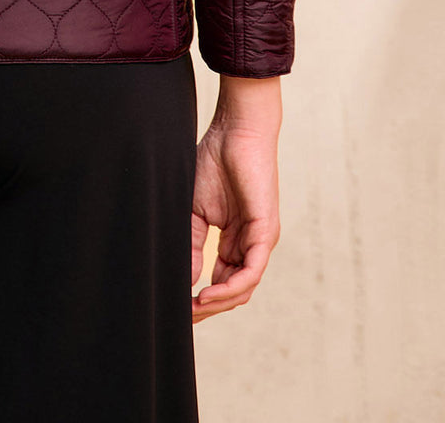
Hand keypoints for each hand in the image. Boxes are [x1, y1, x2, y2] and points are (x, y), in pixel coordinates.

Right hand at [190, 76, 281, 320]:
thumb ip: (193, 245)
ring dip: (218, 302)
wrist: (233, 130)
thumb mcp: (195, 210)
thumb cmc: (214, 162)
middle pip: (234, 291)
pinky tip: (208, 293)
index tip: (178, 307)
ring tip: (193, 306)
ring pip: (244, 288)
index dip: (202, 299)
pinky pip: (251, 271)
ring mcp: (261, 240)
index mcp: (236, 240)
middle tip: (183, 315)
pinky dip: (230, 287)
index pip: (223, 281)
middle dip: (208, 308)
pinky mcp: (266, 232)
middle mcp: (251, 244)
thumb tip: (186, 279)